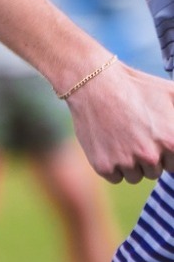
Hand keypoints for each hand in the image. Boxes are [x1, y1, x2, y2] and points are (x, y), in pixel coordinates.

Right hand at [67, 63, 173, 182]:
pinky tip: (110, 142)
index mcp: (172, 142)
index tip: (156, 135)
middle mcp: (151, 156)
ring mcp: (126, 162)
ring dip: (131, 162)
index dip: (168, 151)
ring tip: (123, 135)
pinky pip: (115, 176)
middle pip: (157, 171)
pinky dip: (112, 164)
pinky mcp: (103, 166)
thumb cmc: (139, 88)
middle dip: (150, 156)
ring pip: (136, 176)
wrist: (96, 84)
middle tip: (137, 131)